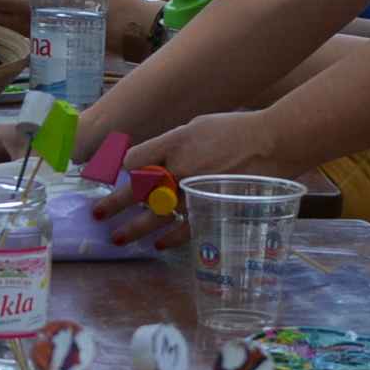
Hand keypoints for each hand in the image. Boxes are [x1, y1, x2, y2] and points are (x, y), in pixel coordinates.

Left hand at [88, 109, 288, 248]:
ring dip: (132, 228)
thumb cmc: (236, 129)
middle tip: (97, 214)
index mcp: (173, 143)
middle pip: (136, 190)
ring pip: (154, 216)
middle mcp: (177, 169)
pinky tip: (157, 244)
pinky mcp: (210, 209)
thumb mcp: (197, 125)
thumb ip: (173, 142)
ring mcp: (192, 192)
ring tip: (116, 238)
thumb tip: (156, 156)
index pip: (134, 160)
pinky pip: (183, 229)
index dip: (120, 169)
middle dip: (113, 203)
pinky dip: (168, 239)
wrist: (272, 143)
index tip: (113, 176)